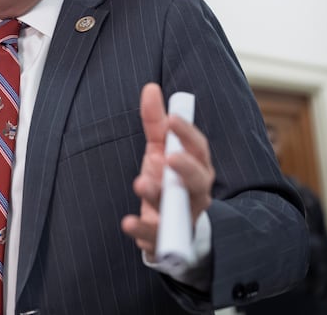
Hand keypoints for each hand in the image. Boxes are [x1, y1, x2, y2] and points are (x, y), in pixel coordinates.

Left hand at [121, 83, 214, 258]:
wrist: (173, 228)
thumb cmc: (169, 180)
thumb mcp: (161, 150)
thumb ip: (155, 123)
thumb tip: (150, 88)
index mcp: (197, 167)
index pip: (198, 148)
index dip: (186, 133)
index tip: (172, 118)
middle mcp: (196, 192)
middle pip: (198, 180)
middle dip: (186, 168)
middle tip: (170, 157)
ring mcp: (183, 216)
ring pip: (177, 207)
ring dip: (159, 194)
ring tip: (141, 182)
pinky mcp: (166, 237)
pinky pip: (155, 235)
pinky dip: (142, 228)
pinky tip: (127, 221)